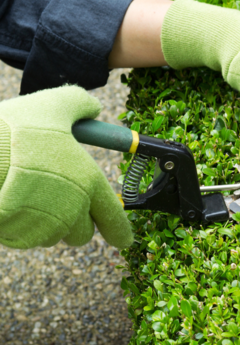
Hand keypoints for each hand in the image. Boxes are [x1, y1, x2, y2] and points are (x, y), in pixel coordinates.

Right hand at [0, 86, 132, 248]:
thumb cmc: (16, 128)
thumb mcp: (54, 105)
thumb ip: (79, 105)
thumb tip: (93, 108)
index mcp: (89, 182)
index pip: (114, 219)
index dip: (119, 231)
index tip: (122, 239)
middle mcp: (72, 210)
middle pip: (82, 234)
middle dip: (74, 222)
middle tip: (57, 199)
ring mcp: (44, 227)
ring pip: (51, 236)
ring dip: (45, 223)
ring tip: (26, 194)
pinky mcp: (17, 236)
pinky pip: (24, 237)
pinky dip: (19, 226)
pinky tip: (8, 203)